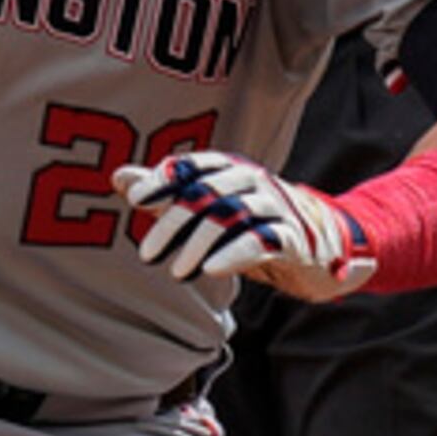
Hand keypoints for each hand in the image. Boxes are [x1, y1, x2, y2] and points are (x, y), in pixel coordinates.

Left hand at [115, 151, 372, 301]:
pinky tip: (210, 269)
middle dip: (174, 221)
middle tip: (148, 253)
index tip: (136, 199)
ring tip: (177, 271)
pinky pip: (264, 239)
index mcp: (229, 170)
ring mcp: (276, 207)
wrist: (318, 248)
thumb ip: (166, 192)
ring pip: (233, 215)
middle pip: (208, 192)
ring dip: (199, 243)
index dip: (165, 178)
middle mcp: (253, 181)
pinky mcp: (294, 237)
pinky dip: (235, 253)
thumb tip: (118, 175)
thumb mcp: (206, 208)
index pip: (194, 165)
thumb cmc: (250, 225)